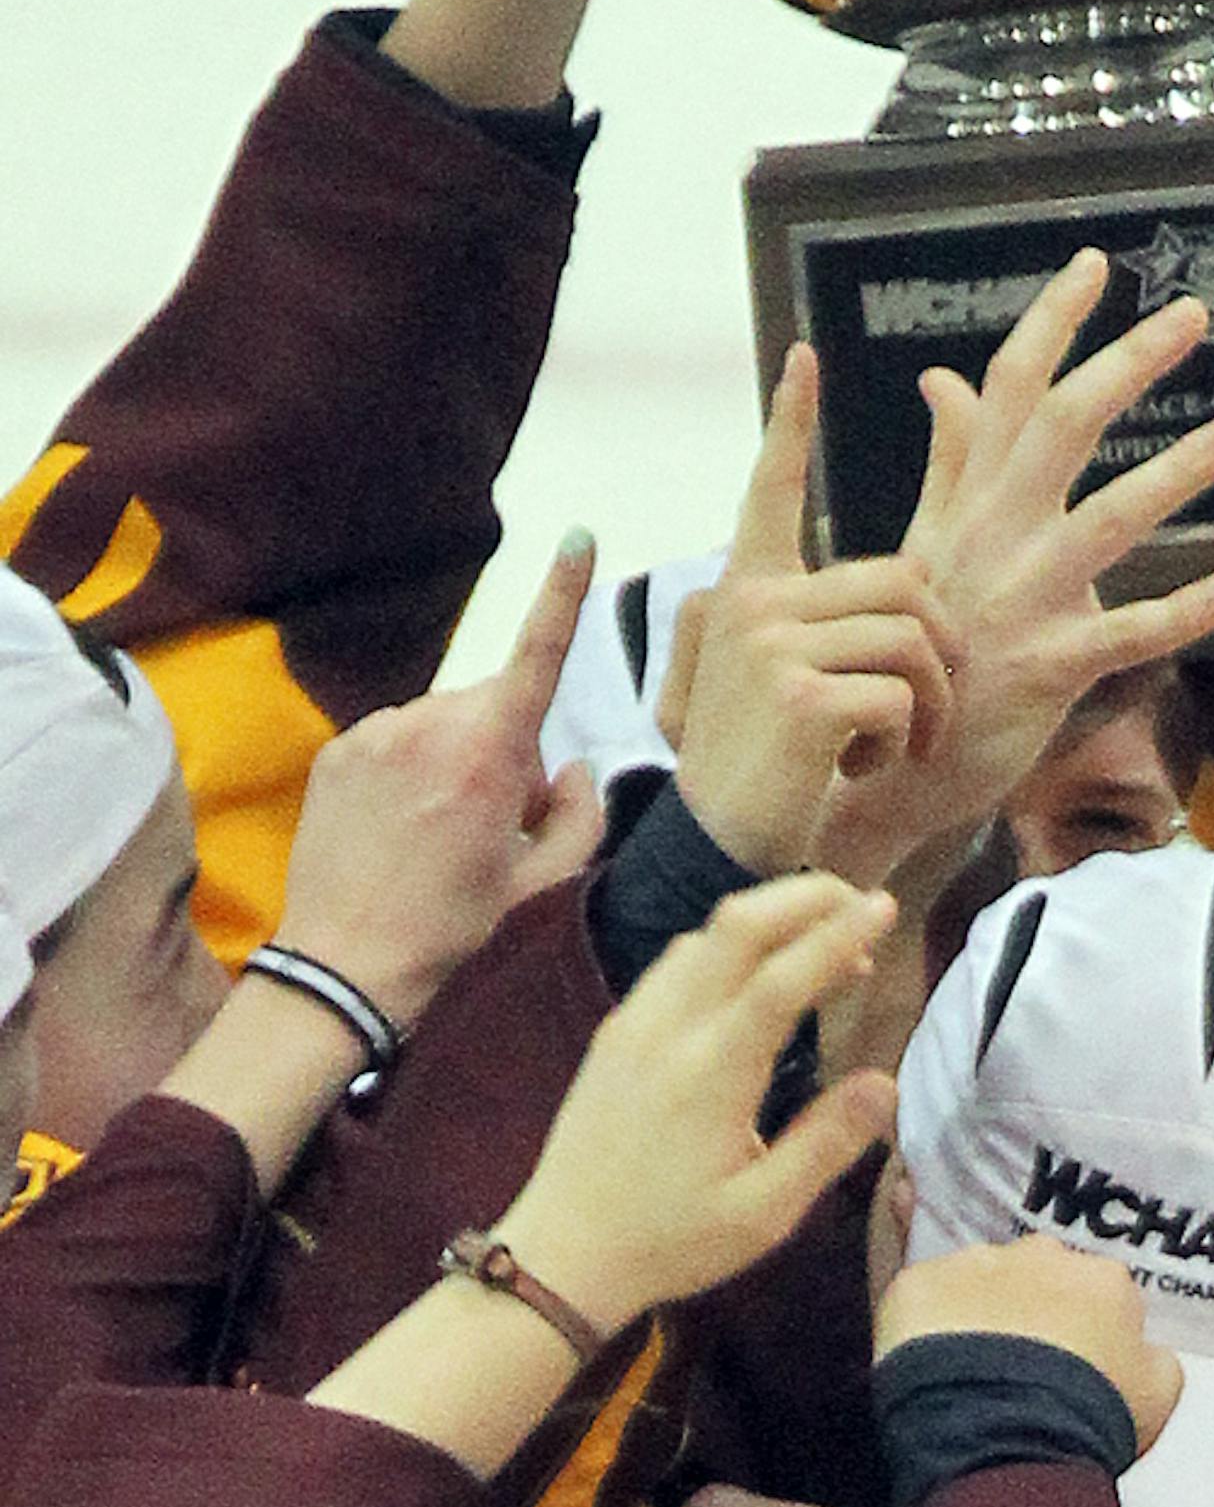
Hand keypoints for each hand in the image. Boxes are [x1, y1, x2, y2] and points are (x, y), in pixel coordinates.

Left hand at [273, 535, 603, 1027]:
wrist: (344, 969)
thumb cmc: (452, 931)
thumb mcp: (542, 883)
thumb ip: (581, 814)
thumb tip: (570, 768)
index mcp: (489, 757)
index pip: (538, 657)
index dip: (563, 594)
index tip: (578, 538)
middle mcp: (430, 727)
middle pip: (495, 707)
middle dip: (506, 748)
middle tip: (493, 827)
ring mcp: (376, 736)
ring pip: (444, 723)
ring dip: (453, 759)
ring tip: (437, 834)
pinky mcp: (339, 751)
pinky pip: (397, 739)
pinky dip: (408, 770)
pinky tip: (397, 827)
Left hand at [497, 873, 895, 1333]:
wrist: (560, 1255)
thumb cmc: (669, 1241)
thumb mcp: (763, 1213)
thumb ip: (827, 1143)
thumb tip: (887, 1082)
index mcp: (712, 1071)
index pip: (784, 976)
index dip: (840, 932)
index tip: (886, 906)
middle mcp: (670, 1028)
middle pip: (740, 924)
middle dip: (807, 898)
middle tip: (860, 907)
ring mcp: (635, 1021)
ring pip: (706, 934)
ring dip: (769, 918)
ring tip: (821, 945)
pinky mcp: (617, 1029)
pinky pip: (677, 959)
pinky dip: (728, 942)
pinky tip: (755, 973)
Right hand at [665, 346, 956, 874]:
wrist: (722, 853)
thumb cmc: (767, 776)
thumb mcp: (786, 684)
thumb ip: (821, 621)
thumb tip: (882, 581)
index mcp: (748, 594)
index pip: (770, 491)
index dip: (789, 425)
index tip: (802, 358)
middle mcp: (751, 604)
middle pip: (900, 579)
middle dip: (936, 648)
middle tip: (917, 711)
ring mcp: (771, 645)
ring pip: (912, 634)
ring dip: (927, 702)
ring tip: (895, 747)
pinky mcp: (802, 695)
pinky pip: (901, 688)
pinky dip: (905, 737)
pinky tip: (862, 768)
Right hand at [814, 251, 1213, 880]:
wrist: (872, 766)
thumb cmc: (914, 654)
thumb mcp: (924, 546)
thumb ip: (949, 462)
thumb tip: (946, 379)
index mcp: (969, 504)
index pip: (1009, 389)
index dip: (1051, 322)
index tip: (1096, 263)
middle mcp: (993, 539)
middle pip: (1062, 426)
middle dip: (1128, 363)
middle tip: (1193, 314)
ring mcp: (1019, 604)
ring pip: (1105, 522)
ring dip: (1174, 474)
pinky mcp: (1045, 671)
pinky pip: (1122, 637)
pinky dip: (1179, 614)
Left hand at [876, 1234, 1183, 1454]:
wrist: (1009, 1439)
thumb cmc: (1091, 1421)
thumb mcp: (1157, 1398)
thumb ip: (1155, 1358)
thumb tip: (1142, 1348)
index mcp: (1104, 1280)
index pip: (1096, 1290)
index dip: (1080, 1328)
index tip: (1070, 1363)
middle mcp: (1041, 1254)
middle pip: (1035, 1273)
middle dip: (1027, 1308)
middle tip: (1017, 1366)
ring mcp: (976, 1263)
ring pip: (975, 1278)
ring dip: (974, 1310)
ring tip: (967, 1371)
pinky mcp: (918, 1283)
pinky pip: (919, 1296)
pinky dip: (921, 1324)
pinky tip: (925, 1364)